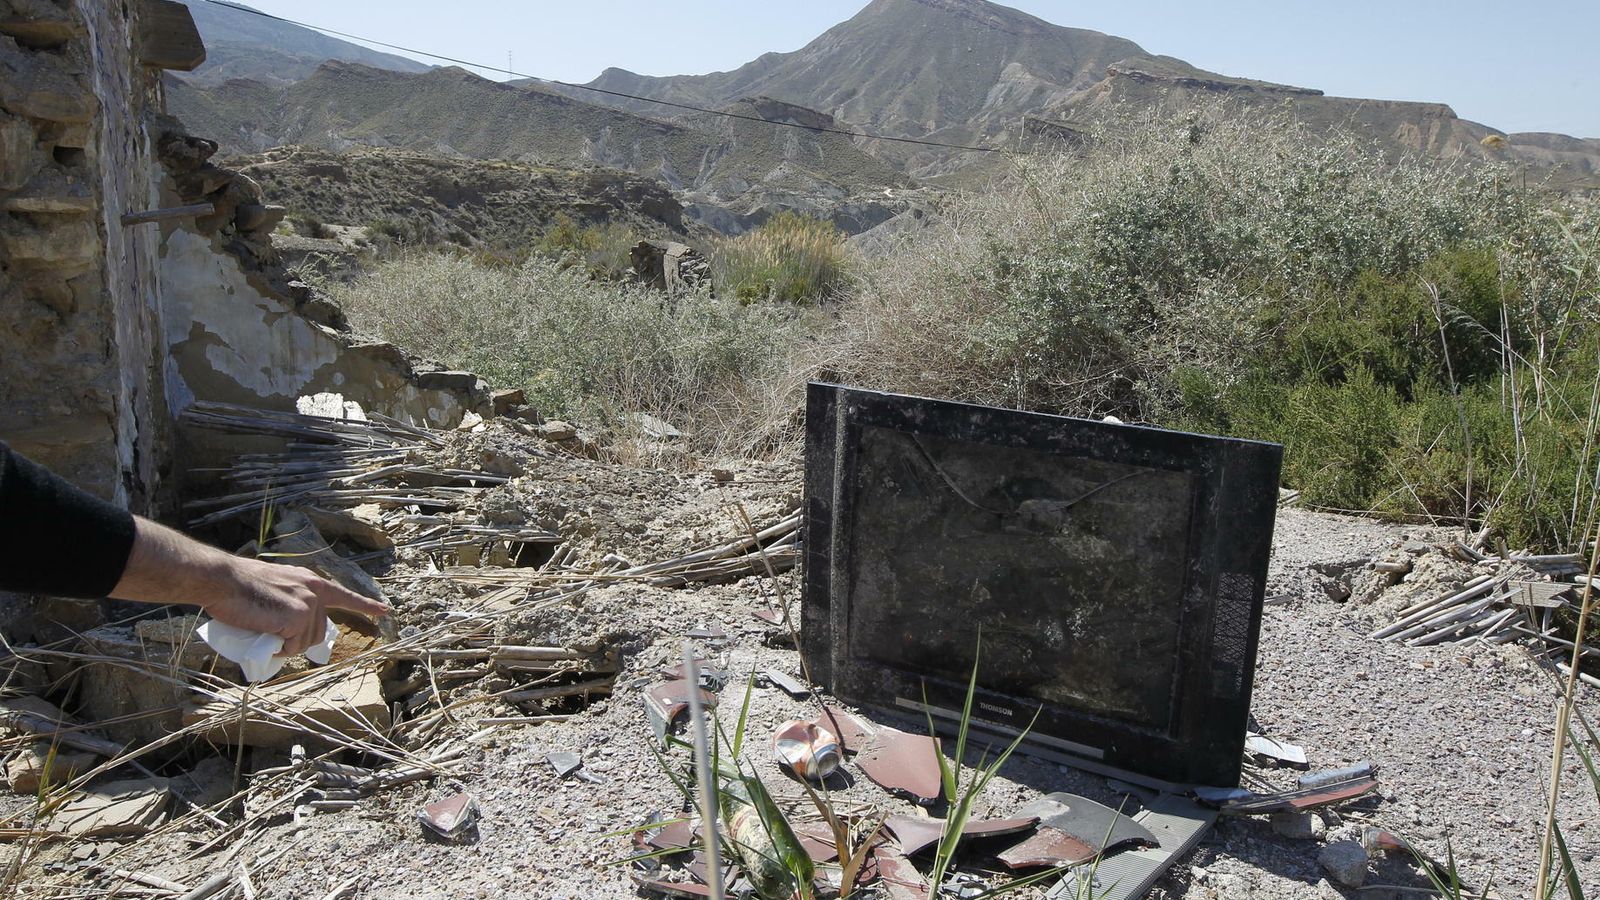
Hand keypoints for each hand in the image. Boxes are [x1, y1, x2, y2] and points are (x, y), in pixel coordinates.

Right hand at [111, 517, 388, 654]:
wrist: (222, 580)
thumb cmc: (238, 587)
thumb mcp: (275, 589)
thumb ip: (290, 603)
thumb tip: (291, 630)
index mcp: (310, 582)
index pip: (344, 596)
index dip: (365, 605)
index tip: (384, 611)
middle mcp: (314, 591)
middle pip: (318, 632)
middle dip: (298, 641)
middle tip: (271, 634)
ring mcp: (307, 604)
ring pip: (305, 643)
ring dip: (286, 646)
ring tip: (264, 631)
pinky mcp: (297, 617)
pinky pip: (291, 647)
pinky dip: (278, 649)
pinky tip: (265, 636)